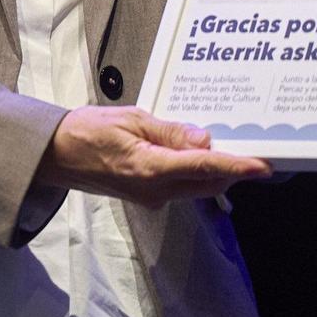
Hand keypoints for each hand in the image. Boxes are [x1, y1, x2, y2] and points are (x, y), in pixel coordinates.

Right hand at [35, 106, 270, 205]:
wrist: (55, 154)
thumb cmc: (86, 131)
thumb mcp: (130, 119)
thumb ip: (168, 131)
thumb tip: (203, 138)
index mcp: (148, 168)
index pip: (203, 168)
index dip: (236, 166)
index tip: (261, 165)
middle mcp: (154, 190)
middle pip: (207, 183)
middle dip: (233, 170)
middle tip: (255, 150)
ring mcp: (151, 197)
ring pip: (196, 188)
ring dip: (215, 171)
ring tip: (231, 148)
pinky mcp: (147, 196)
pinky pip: (181, 186)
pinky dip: (195, 172)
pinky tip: (198, 154)